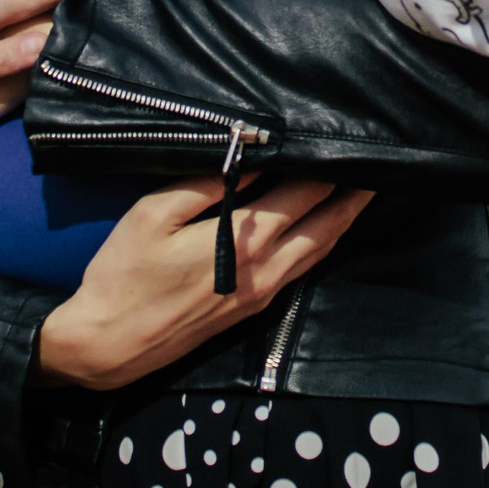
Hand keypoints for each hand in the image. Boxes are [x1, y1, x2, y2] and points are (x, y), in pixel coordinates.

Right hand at [32, 175, 372, 389]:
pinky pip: (303, 268)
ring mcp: (263, 292)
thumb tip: (251, 153)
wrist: (108, 346)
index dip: (331, 167)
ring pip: (320, 250)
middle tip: (380, 164)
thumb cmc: (123, 275)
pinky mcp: (254, 308)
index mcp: (244, 239)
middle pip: (326, 223)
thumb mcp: (153, 216)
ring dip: (344, 219)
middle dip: (354, 193)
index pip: (304, 193)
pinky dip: (322, 243)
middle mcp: (266, 268)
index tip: (352, 141)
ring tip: (362, 191)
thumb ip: (205, 182)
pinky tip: (324, 229)